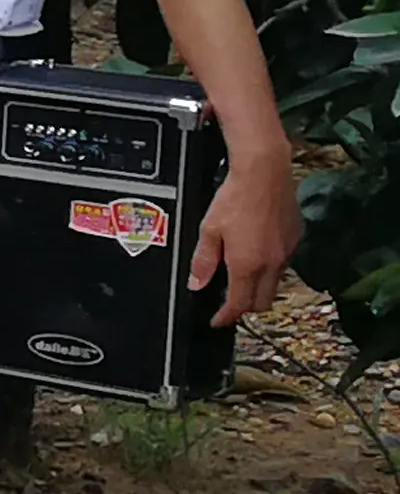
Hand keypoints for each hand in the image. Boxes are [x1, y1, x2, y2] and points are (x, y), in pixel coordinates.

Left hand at [192, 151, 303, 321]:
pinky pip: (283, 265)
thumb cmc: (235, 197)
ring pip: (274, 284)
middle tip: (227, 302)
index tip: (217, 320)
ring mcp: (287, 252)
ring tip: (239, 277)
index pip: (239, 304)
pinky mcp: (295, 239)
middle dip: (245, 308)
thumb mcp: (208, 230)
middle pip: (263, 302)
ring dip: (258, 288)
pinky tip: (255, 255)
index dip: (226, 317)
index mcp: (248, 265)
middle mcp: (272, 263)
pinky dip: (269, 269)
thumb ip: (203, 261)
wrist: (264, 172)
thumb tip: (197, 284)